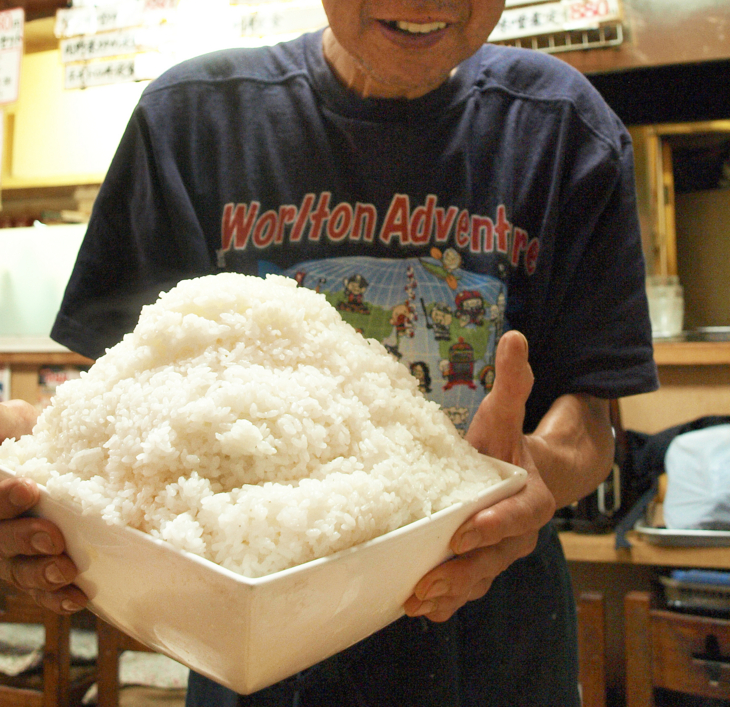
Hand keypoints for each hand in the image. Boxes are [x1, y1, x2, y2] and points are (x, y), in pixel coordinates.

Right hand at [0, 392, 86, 612]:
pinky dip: (55, 597)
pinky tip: (76, 597)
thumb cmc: (13, 436)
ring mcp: (3, 551)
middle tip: (52, 537)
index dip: (0, 500)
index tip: (29, 489)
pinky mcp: (26, 566)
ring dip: (40, 574)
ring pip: (15, 570)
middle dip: (23, 540)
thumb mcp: (1, 421)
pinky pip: (36, 588)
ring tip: (66, 571)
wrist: (32, 456)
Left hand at [404, 331, 555, 622]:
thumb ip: (513, 381)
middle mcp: (518, 533)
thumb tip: (514, 336)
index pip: (514, 515)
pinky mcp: (482, 566)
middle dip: (461, 572)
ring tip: (415, 601)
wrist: (530, 476)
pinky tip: (416, 610)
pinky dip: (445, 603)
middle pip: (492, 559)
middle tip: (428, 581)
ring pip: (477, 580)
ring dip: (448, 594)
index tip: (463, 532)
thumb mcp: (508, 412)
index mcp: (528, 496)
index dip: (491, 525)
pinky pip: (467, 589)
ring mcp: (500, 555)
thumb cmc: (511, 443)